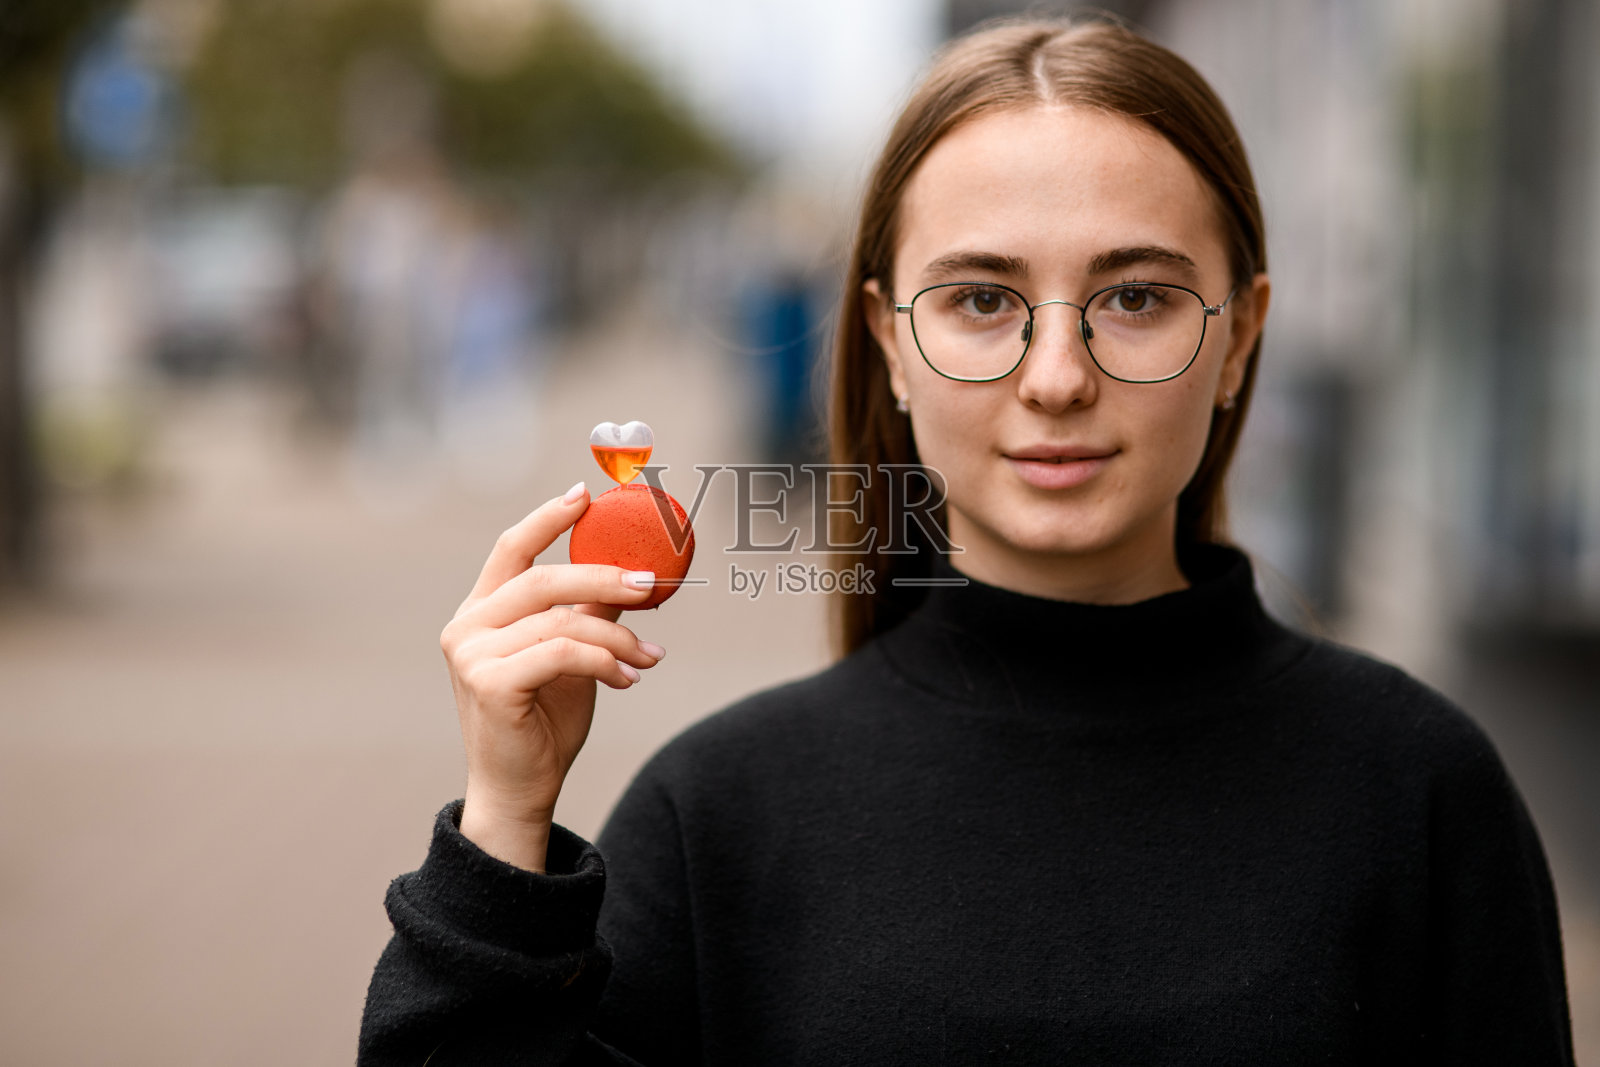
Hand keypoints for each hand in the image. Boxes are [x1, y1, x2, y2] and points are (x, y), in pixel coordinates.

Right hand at [440, 482, 664, 870]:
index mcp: (481, 612)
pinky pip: (563, 652)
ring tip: (649, 657)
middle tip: (651, 582)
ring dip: (619, 635)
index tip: (585, 496)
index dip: (548, 518)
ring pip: (563, 619)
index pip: (510, 549)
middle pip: (544, 577)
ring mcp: (471, 653)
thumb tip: (628, 573)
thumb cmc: (544, 721)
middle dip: (605, 576)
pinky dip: (605, 660)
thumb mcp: (571, 658)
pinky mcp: (488, 681)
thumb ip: (586, 614)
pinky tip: (628, 679)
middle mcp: (466, 626)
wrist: (520, 788)